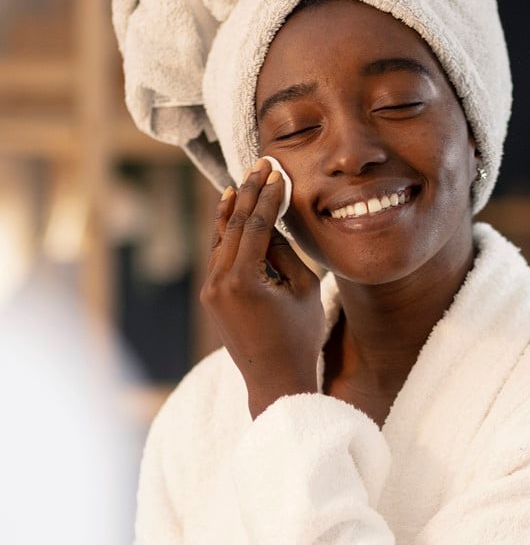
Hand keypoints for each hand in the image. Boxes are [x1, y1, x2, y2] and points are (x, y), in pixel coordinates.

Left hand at [200, 158, 324, 416]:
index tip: (277, 172)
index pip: (256, 225)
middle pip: (233, 226)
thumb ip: (286, 253)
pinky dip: (225, 233)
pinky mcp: (210, 297)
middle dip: (248, 193)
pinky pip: (217, 256)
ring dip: (231, 209)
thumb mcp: (304, 289)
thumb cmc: (299, 336)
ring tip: (241, 181)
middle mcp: (218, 283)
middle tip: (260, 165)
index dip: (268, 196)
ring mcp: (209, 291)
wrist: (275, 380)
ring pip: (219, 238)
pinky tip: (229, 213)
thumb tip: (273, 223)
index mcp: (243, 281)